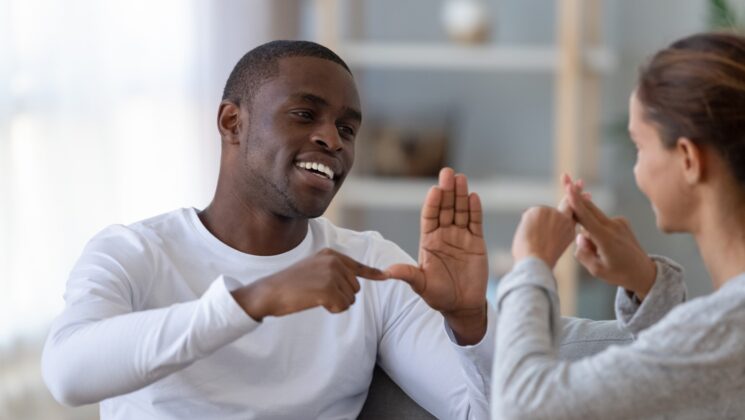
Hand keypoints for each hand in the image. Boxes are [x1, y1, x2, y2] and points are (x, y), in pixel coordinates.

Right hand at [232, 248, 388, 320]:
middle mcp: (334, 261)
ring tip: (315, 297)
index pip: (357, 266)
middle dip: (341, 296)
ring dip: (336, 304)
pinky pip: (342, 306)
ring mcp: (332, 274)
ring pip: (350, 299)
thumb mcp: (313, 268)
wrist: (269, 292)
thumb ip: (333, 270)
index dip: (372, 273)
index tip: (385, 276)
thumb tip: (355, 282)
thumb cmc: (289, 284)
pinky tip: (317, 303)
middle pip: (355, 287)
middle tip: (318, 294)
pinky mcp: (328, 289)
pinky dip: (332, 309)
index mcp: (330, 254)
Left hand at [386, 168, 487, 344]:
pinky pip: (475, 222)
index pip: (429, 217)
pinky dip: (475, 210)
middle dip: (447, 191)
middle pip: (445, 208)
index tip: (434, 190)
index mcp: (428, 241)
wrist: (462, 306)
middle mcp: (444, 235)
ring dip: (461, 195)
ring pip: (461, 211)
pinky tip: (473, 197)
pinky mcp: (477, 242)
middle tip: (448, 173)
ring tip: (461, 179)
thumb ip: (408, 275)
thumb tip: (387, 272)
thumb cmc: (438, 296)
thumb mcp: (421, 286)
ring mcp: (461, 237)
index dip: (432, 203)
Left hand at [511, 174, 584, 267]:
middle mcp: (565, 220)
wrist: (536, 261)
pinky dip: (525, 225)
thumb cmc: (539, 261)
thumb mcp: (552, 247)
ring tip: (532, 240)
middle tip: (581, 181)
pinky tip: (527, 234)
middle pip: (567, 203)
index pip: (575, 213)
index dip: (579, 203)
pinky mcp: (540, 210)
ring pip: (539, 214)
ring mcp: (554, 214)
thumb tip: (538, 222)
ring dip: (532, 225)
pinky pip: (529, 215)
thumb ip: (551, 233)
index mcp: (569, 232)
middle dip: (574, 190)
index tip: (587, 193)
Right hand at [565, 181, 656, 299]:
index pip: (586, 217)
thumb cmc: (618, 274)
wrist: (644, 273)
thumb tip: (579, 236)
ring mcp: (619, 222)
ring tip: (598, 251)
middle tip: (565, 177)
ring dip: (586, 225)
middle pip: (588, 208)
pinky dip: (596, 229)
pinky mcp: (622, 222)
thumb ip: (582, 253)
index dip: (575, 201)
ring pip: (593, 217)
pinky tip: (605, 247)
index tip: (569, 187)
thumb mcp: (596, 270)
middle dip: (576, 196)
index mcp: (606, 239)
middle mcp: (613, 226)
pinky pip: (601, 221)